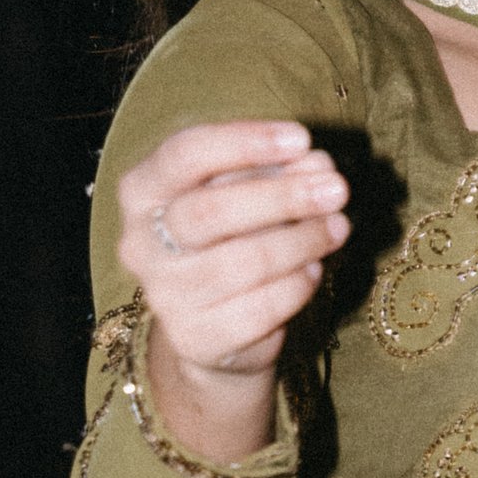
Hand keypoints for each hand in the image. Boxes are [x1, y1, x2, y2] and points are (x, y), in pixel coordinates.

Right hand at [113, 117, 351, 464]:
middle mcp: (140, 243)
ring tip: (337, 228)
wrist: (215, 331)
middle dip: (283, 196)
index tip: (302, 139)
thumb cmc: (229, 243)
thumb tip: (317, 162)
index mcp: (141, 191)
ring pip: (242, 262)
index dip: (245, 142)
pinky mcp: (194, 339)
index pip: (186, 153)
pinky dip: (295, 286)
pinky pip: (259, 308)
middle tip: (336, 189)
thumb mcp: (245, 194)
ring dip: (301, 242)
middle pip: (212, 210)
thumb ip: (274, 172)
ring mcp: (164, 296)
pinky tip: (314, 270)